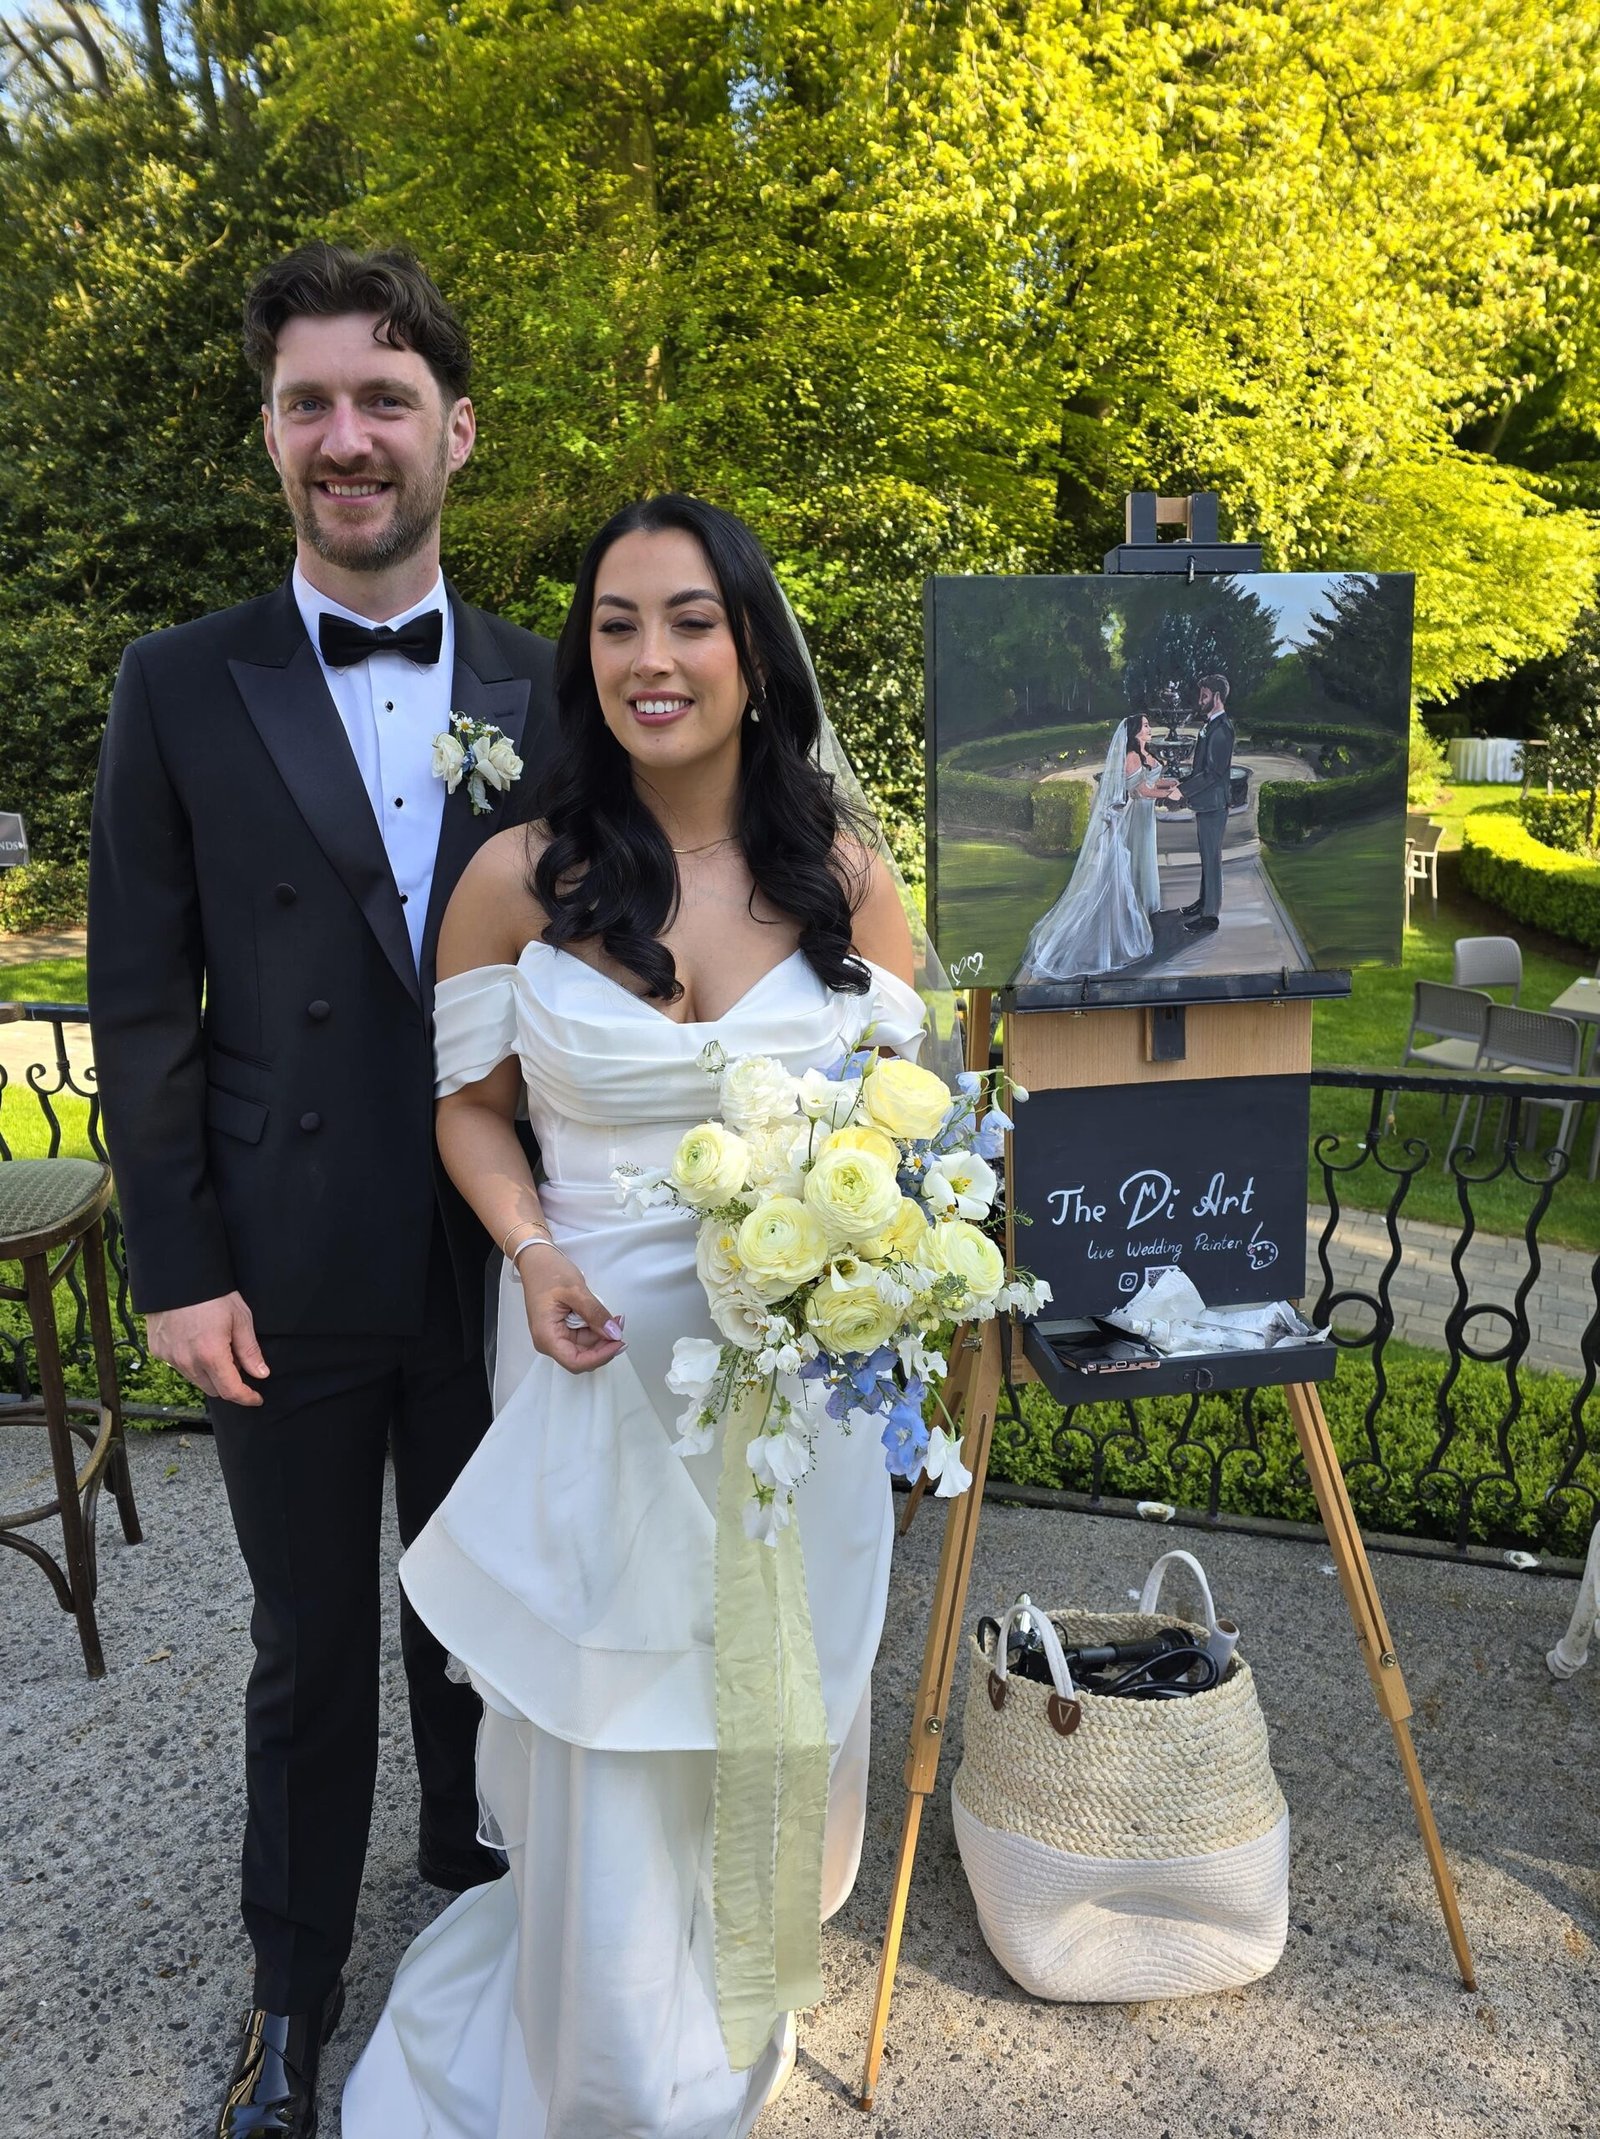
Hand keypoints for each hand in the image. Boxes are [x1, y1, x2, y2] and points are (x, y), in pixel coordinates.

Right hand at [146, 1291, 269, 1407]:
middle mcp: (188, 1361)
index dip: (246, 1397)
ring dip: (210, 1375)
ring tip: (218, 1350)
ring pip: (196, 1379)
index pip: (231, 1391)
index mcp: (211, 1355)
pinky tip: (197, 1343)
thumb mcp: (241, 1318)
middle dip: (229, 1385)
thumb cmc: (213, 1294)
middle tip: (239, 1366)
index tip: (256, 1398)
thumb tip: (261, 1374)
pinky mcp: (158, 1351)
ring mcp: (170, 1358)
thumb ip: (250, 1350)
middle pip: (213, 1389)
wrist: (177, 1275)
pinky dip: (191, 1363)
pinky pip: (179, 1366)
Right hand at [519, 1245, 625, 1373]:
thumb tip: (614, 1333)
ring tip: (616, 1319)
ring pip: (586, 1348)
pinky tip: (605, 1318)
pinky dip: (596, 1329)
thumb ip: (595, 1314)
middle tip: (620, 1325)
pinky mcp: (562, 1329)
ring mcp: (556, 1336)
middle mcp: (550, 1342)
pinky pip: (583, 1336)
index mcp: (547, 1337)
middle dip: (604, 1345)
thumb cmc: (548, 1272)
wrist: (536, 1259)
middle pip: (582, 1357)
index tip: (618, 1342)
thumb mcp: (576, 1291)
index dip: (600, 1357)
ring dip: (603, 1336)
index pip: (576, 1362)